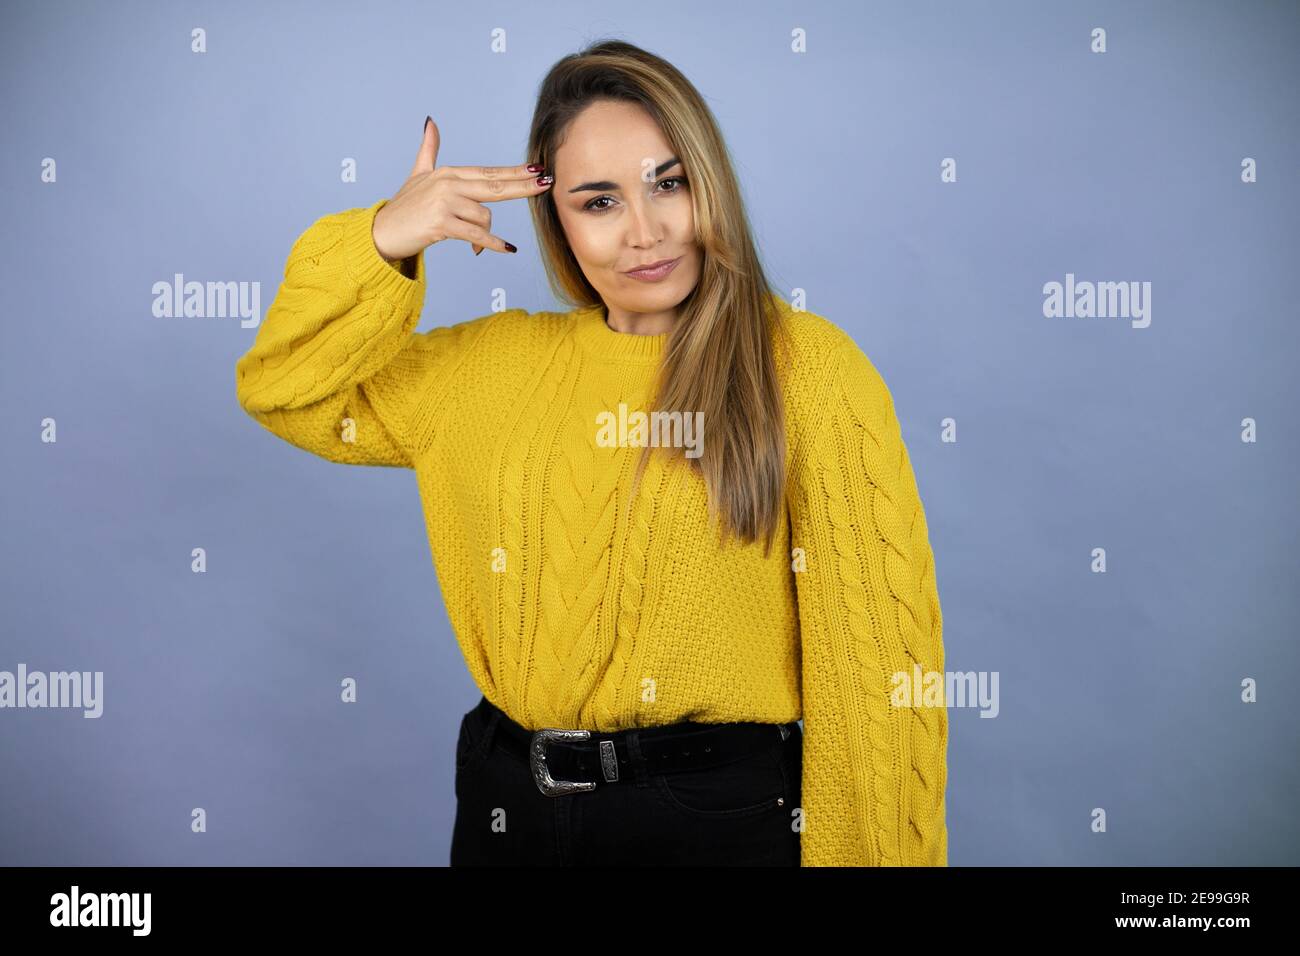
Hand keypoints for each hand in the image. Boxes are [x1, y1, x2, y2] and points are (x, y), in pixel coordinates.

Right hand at [372, 116, 552, 260]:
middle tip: (546, 183)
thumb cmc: (403, 207)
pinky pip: (476, 234)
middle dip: (523, 186)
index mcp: (448, 174)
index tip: (537, 169)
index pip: (489, 172)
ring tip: (473, 242)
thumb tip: (431, 122)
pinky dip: (491, 244)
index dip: (514, 172)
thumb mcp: (417, 174)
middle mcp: (448, 184)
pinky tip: (507, 248)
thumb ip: (428, 150)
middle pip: (495, 186)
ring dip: (484, 234)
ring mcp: (444, 203)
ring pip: (485, 217)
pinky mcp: (441, 224)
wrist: (382, 232)